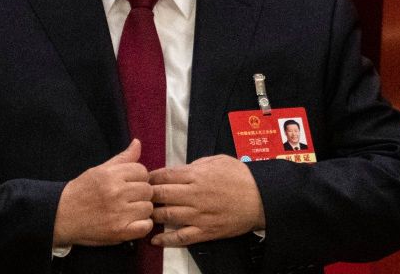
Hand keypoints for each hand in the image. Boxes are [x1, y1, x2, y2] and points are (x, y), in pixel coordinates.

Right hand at [53, 139, 153, 246]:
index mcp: (110, 175)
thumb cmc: (81, 192)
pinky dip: (142, 225)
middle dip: (140, 193)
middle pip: (147, 189)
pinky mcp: (120, 231)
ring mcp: (118, 213)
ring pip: (148, 208)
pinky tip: (131, 222)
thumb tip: (138, 143)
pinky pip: (146, 226)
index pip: (142, 171)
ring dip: (141, 210)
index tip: (129, 184)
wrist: (61, 216)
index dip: (138, 177)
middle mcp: (115, 193)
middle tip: (128, 198)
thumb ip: (122, 159)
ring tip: (127, 210)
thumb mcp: (99, 170)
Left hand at [149, 155, 265, 246]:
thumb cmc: (241, 176)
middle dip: (146, 196)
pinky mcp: (205, 231)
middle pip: (160, 195)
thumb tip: (178, 170)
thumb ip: (196, 164)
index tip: (142, 180)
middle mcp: (194, 195)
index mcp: (196, 175)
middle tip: (138, 197)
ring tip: (143, 216)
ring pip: (166, 216)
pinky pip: (181, 237)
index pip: (163, 175)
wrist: (262, 198)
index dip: (149, 178)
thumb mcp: (218, 160)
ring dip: (152, 216)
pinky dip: (166, 240)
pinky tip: (155, 240)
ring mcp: (198, 215)